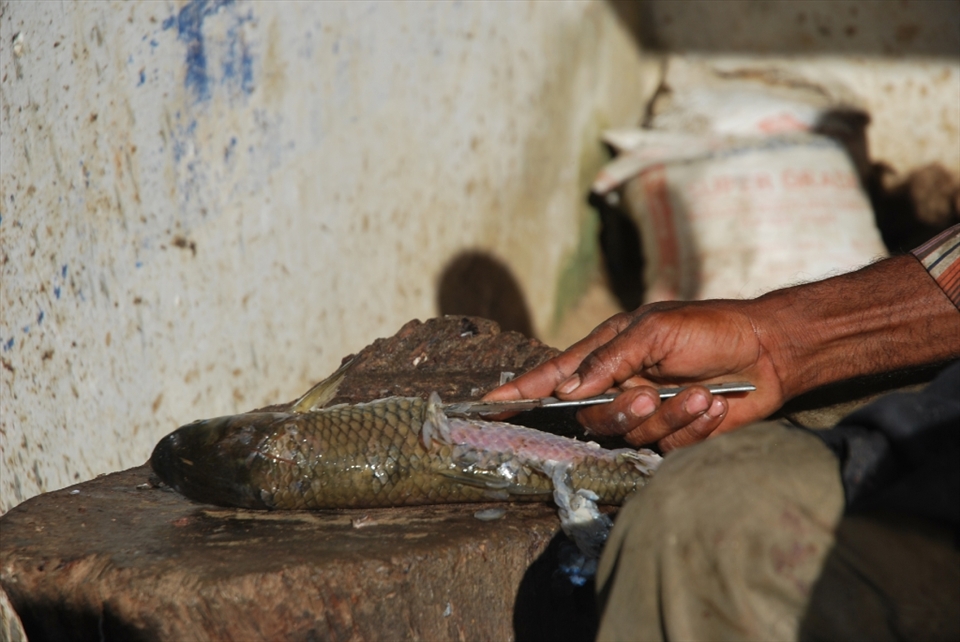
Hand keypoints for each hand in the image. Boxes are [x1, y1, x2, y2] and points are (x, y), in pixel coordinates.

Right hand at [485, 300, 788, 451]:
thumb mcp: (656, 328)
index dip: (522, 391)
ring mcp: (647, 413)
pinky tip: (717, 405)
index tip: (488, 404)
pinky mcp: (677, 435)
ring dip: (671, 416)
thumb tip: (569, 387)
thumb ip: (611, 357)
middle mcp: (620, 387)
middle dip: (620, 410)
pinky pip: (671, 446)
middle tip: (650, 394)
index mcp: (607, 356)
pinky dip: (696, 425)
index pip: (555, 377)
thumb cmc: (710, 327)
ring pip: (633, 435)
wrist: (769, 349)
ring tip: (704, 393)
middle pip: (592, 417)